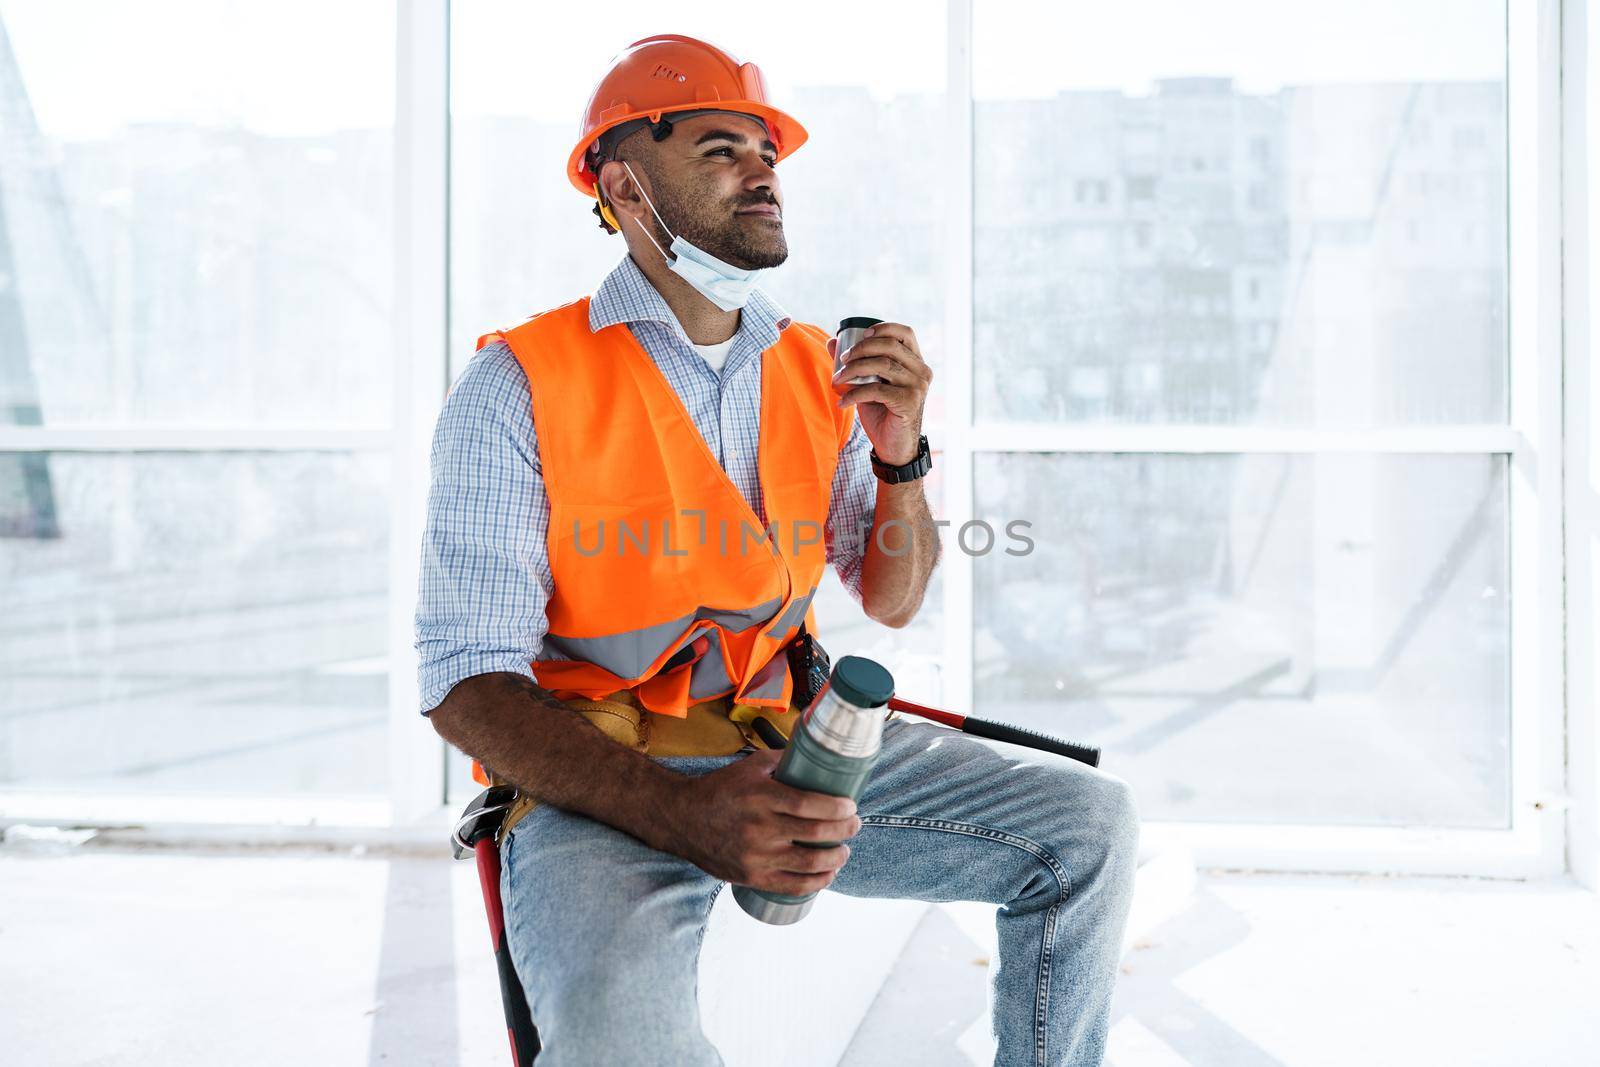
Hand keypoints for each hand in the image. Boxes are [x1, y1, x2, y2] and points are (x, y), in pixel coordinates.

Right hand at [668, 748, 861, 895]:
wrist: (683, 819)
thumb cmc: (720, 789)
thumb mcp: (750, 766)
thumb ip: (782, 759)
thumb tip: (815, 751)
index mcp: (760, 796)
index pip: (808, 804)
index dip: (836, 808)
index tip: (851, 806)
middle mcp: (759, 827)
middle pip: (814, 833)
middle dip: (844, 830)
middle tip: (855, 825)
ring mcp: (755, 855)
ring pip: (808, 863)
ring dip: (835, 858)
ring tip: (844, 851)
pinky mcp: (751, 876)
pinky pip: (792, 886)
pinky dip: (816, 882)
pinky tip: (828, 874)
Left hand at [828, 323, 932, 465]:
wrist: (894, 447)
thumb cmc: (882, 413)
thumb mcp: (867, 384)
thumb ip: (855, 363)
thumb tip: (833, 341)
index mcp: (916, 362)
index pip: (905, 333)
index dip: (883, 328)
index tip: (861, 336)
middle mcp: (921, 371)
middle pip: (889, 346)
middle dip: (860, 349)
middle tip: (842, 360)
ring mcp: (917, 386)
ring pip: (882, 365)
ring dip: (853, 370)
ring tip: (837, 380)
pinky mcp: (909, 402)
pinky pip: (876, 389)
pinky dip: (854, 393)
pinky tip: (842, 401)